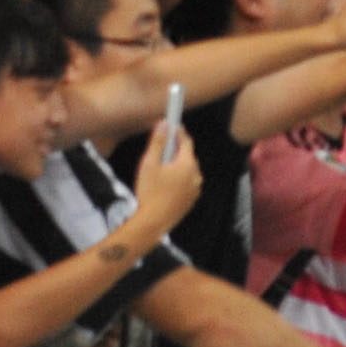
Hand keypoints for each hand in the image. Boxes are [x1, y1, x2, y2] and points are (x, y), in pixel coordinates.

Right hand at [132, 111, 203, 227]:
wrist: (152, 222)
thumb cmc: (149, 192)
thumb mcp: (149, 164)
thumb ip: (157, 143)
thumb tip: (164, 124)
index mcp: (188, 164)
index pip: (186, 142)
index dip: (179, 133)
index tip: (172, 126)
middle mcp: (196, 175)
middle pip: (187, 156)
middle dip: (176, 150)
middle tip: (164, 147)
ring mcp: (195, 189)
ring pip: (187, 171)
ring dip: (177, 166)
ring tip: (162, 167)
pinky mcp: (190, 201)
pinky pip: (186, 184)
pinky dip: (178, 180)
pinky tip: (165, 184)